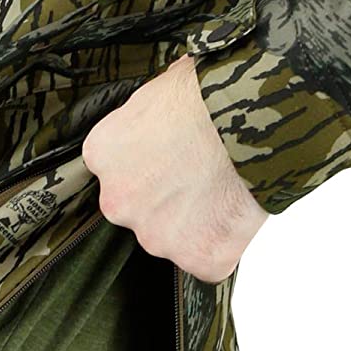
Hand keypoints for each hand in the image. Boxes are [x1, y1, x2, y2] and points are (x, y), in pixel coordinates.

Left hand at [81, 52, 267, 282]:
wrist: (248, 118)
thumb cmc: (207, 93)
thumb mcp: (158, 89)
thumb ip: (143, 119)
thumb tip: (157, 116)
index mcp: (102, 155)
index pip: (117, 172)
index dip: (150, 165)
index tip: (172, 156)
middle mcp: (118, 201)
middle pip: (140, 210)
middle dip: (167, 198)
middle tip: (201, 175)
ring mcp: (157, 236)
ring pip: (173, 238)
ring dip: (195, 222)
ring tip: (224, 189)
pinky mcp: (198, 258)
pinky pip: (208, 261)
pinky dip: (223, 244)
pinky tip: (236, 215)